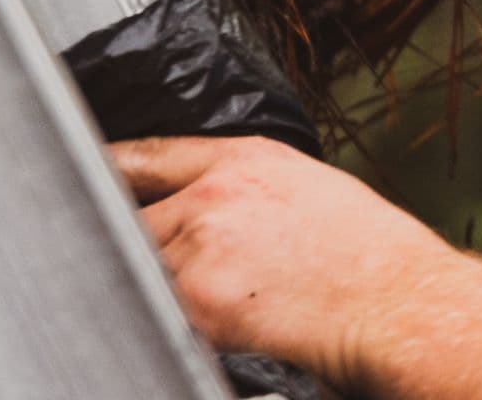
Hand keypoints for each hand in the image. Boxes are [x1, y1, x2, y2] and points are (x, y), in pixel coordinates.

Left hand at [111, 135, 461, 392]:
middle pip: (134, 216)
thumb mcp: (311, 190)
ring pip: (143, 268)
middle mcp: (215, 195)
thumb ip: (253, 190)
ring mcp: (202, 246)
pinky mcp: (199, 300)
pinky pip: (160, 311)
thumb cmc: (370, 254)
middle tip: (164, 266)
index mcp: (247, 160)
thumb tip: (216, 208)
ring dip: (157, 287)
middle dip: (141, 244)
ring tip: (206, 303)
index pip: (151, 153)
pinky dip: (174, 323)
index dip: (111, 164)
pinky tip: (209, 327)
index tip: (88, 172)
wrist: (394, 302)